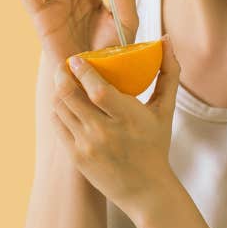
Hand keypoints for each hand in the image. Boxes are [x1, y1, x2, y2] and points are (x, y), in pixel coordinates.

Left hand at [51, 35, 181, 216]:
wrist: (145, 188)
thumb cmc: (156, 144)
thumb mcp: (166, 110)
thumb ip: (168, 73)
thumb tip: (166, 39)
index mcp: (129, 119)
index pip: (98, 91)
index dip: (83, 71)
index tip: (77, 57)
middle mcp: (105, 133)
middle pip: (70, 96)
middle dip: (62, 75)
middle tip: (66, 64)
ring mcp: (87, 146)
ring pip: (60, 108)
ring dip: (59, 90)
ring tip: (65, 80)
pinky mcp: (75, 156)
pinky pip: (58, 124)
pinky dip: (59, 109)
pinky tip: (66, 102)